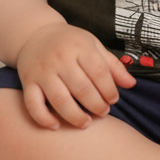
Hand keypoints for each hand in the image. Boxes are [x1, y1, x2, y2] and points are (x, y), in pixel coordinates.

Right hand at [16, 22, 136, 129]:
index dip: (109, 90)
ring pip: (59, 100)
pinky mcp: (28, 82)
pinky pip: (33, 104)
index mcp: (79, 47)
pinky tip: (56, 126)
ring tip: (86, 123)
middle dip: (96, 105)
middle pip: (82, 88)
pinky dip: (43, 118)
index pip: (99, 72)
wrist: (35, 34)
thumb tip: (131, 84)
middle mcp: (59, 59)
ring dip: (75, 116)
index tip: (113, 100)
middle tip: (103, 113)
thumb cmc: (70, 43)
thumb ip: (112, 65)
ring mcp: (42, 71)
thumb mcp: (93, 46)